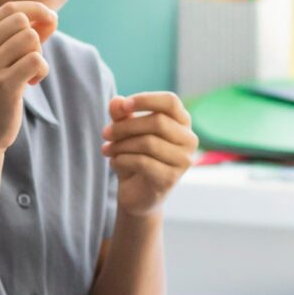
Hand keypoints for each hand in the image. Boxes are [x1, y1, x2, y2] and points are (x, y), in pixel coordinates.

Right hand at [0, 1, 55, 160]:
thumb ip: (20, 38)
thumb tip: (50, 18)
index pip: (9, 9)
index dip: (35, 9)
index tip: (51, 19)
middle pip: (22, 21)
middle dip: (37, 36)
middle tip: (34, 58)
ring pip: (31, 38)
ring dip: (39, 55)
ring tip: (30, 74)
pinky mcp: (3, 85)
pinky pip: (36, 60)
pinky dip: (42, 70)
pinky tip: (33, 82)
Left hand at [104, 92, 196, 218]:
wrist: (137, 194)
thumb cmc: (135, 156)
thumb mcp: (126, 132)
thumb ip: (122, 115)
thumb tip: (116, 102)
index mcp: (182, 122)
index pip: (170, 101)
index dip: (146, 99)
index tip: (123, 106)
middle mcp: (189, 140)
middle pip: (157, 122)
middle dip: (125, 126)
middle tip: (105, 133)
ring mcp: (183, 161)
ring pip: (149, 143)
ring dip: (121, 144)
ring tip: (107, 149)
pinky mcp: (170, 178)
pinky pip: (143, 162)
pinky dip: (123, 160)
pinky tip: (114, 162)